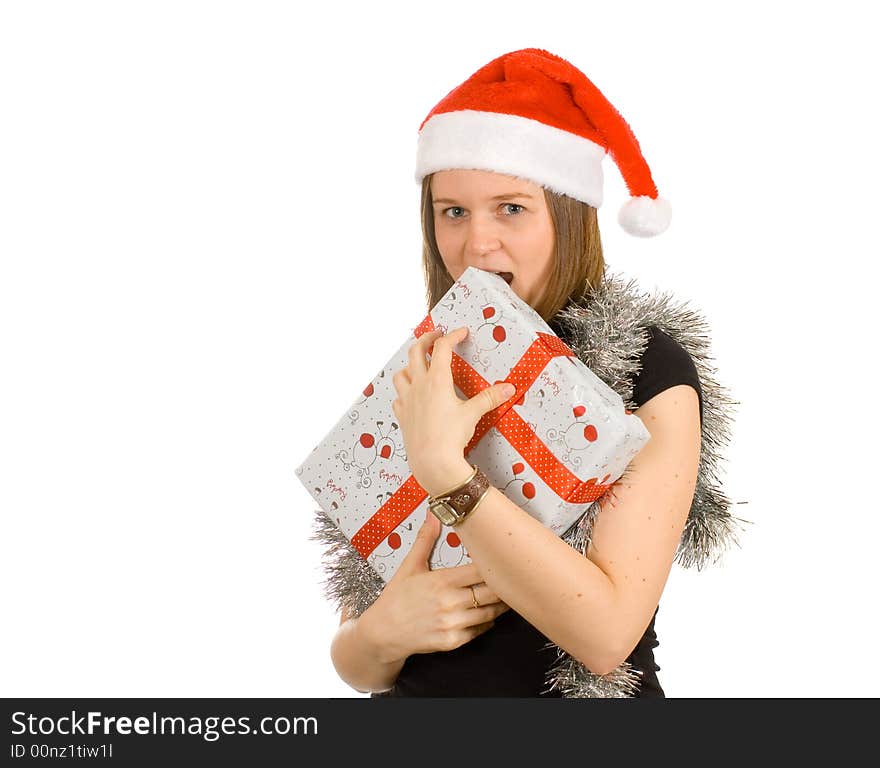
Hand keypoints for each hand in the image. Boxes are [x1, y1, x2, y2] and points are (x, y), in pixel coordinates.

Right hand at [359, 508, 511, 662]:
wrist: (382, 632)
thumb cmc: (396, 597)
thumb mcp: (410, 565)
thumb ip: (425, 539)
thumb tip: (433, 514)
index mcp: (442, 580)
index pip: (481, 570)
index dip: (494, 565)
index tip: (504, 560)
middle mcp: (450, 602)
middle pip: (491, 592)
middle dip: (504, 587)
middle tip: (514, 579)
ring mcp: (452, 623)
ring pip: (489, 613)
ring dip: (500, 606)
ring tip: (507, 597)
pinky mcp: (452, 641)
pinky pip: (479, 630)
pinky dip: (487, 623)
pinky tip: (489, 615)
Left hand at [390, 325, 515, 495]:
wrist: (432, 462)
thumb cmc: (451, 436)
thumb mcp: (473, 414)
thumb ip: (489, 398)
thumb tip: (509, 388)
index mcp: (437, 380)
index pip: (442, 348)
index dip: (452, 336)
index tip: (460, 332)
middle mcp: (418, 386)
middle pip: (415, 352)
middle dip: (426, 339)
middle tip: (435, 336)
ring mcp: (407, 400)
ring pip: (401, 373)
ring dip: (409, 365)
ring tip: (419, 364)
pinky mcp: (402, 416)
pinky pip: (398, 397)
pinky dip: (403, 391)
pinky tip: (410, 395)